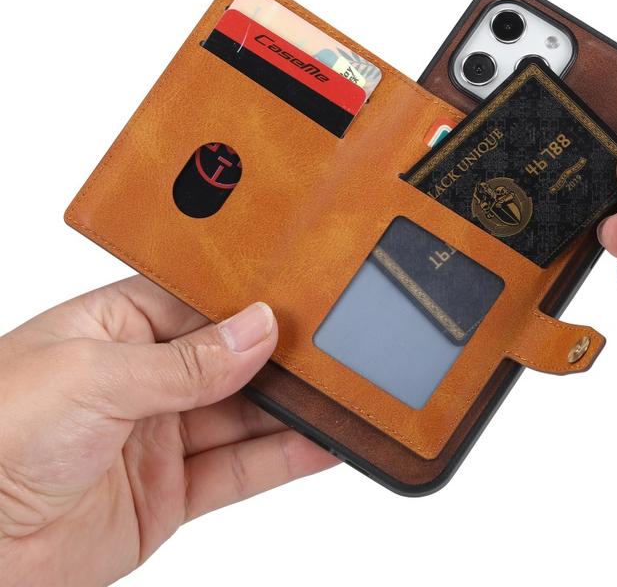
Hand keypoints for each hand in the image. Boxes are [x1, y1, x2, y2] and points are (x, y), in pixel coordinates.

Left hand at [0, 277, 337, 585]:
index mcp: (117, 329)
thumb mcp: (94, 377)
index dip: (250, 304)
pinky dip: (284, 460)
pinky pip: (239, 471)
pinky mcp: (171, 494)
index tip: (302, 302)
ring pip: (244, 416)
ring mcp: (160, 437)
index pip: (202, 306)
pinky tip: (322, 445)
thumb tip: (257, 331)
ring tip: (341, 397)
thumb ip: (186, 361)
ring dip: (293, 409)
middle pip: (231, 362)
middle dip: (280, 358)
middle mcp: (142, 379)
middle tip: (335, 351)